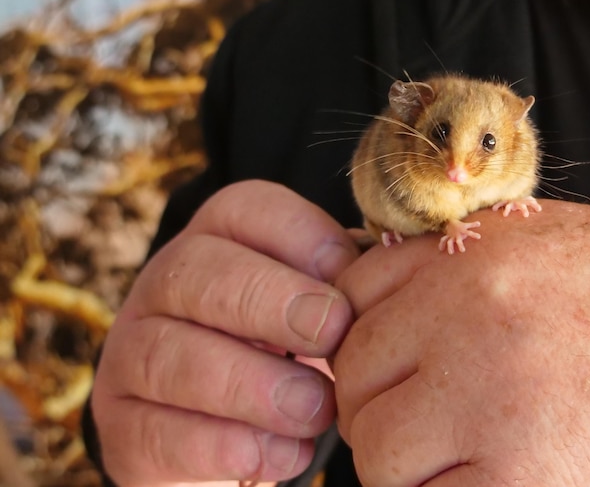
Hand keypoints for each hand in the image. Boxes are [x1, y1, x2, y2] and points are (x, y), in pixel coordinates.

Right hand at [91, 180, 358, 485]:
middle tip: (332, 336)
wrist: (224, 432)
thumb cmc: (287, 352)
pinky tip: (285, 455)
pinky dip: (228, 446)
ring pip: (170, 355)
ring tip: (316, 410)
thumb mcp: (313, 306)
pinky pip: (159, 431)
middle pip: (199, 272)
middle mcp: (165, 285)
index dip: (301, 237)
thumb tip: (391, 268)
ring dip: (252, 384)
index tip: (348, 279)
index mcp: (217, 239)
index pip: (246, 209)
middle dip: (271, 302)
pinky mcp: (124, 426)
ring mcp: (131, 353)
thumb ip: (343, 285)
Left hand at [334, 200, 589, 485]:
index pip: (352, 299)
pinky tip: (499, 481)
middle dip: (382, 408)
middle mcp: (474, 314)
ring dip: (408, 467)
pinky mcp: (522, 483)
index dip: (366, 342)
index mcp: (480, 253)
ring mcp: (494, 398)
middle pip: (356, 379)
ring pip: (378, 452)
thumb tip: (385, 307)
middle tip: (433, 428)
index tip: (395, 371)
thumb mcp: (555, 249)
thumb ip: (465, 270)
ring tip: (467, 462)